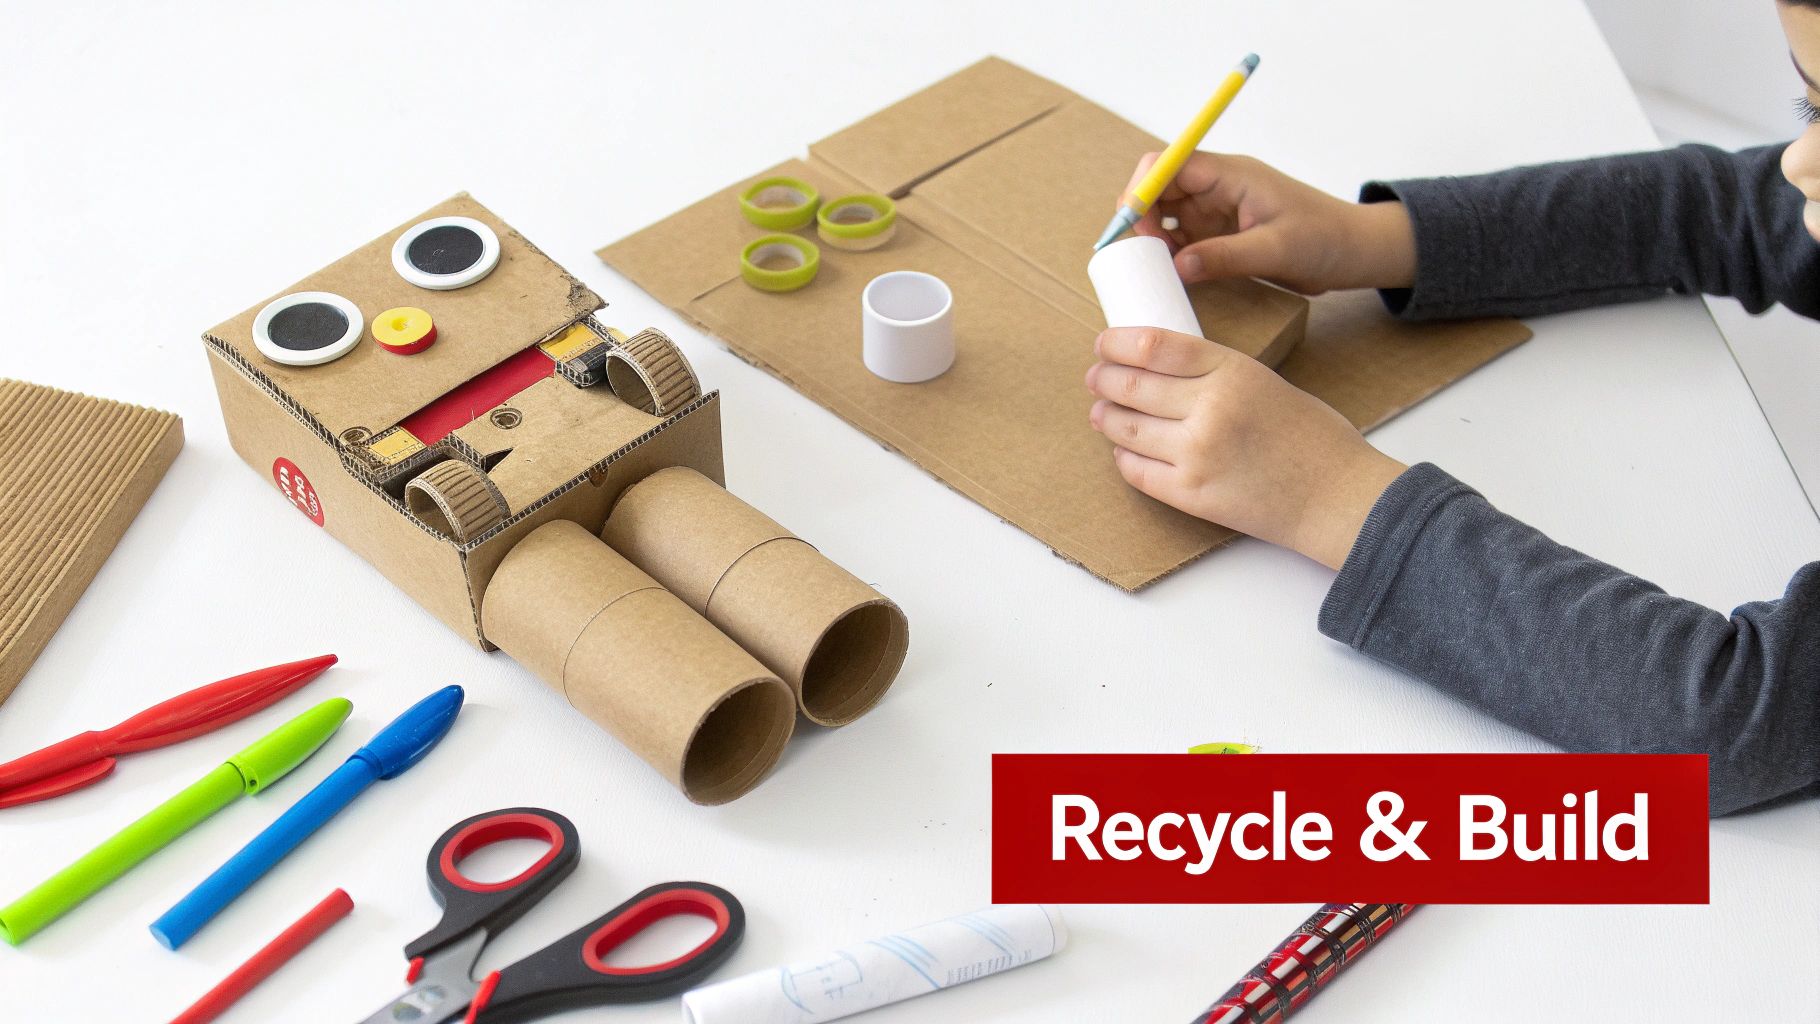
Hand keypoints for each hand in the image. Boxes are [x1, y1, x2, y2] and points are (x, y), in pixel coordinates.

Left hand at [1086, 326, 1406, 569]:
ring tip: (1101, 412)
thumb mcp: (1265, 382)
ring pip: (1125, 428)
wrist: (1336, 496)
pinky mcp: (1190, 493)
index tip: (1104, 344)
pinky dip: (1123, 457)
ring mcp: (1196, 453)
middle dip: (1102, 378)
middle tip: (1095, 377)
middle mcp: (1209, 408)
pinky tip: (1124, 450)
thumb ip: (1215, 374)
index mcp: (1231, 371)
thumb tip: (1159, 369)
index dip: (1117, 343)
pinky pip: (1136, 470)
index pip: (1153, 346)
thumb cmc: (1311, 438)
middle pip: (1130, 385)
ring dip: (1105, 417)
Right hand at [1122, 151, 1415, 294]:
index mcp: (1231, 175)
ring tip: (1152, 267)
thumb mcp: (1276, 250)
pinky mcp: (1218, 235)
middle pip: (1160, 187)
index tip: (1132, 220)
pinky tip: (1168, 274)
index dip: (1143, 186)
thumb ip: (1225, 256)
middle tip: (1139, 252)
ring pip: (1165, 215)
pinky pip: (1181, 239)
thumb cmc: (1325, 240)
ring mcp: (1216, 211)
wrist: (1352, 252)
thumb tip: (1177, 265)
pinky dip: (1168, 255)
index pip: (1171, 163)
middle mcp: (1217, 188)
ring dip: (1152, 238)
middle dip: (1140, 215)